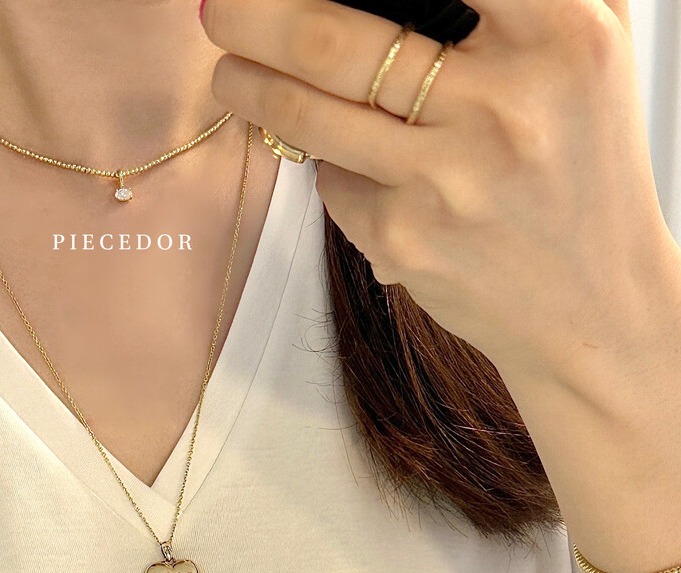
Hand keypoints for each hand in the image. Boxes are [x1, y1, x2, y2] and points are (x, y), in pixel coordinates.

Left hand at [199, 0, 676, 386]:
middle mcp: (502, 106)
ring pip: (311, 114)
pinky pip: (335, 181)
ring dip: (250, 86)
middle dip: (257, 17)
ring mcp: (445, 181)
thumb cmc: (579, 167)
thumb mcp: (583, 56)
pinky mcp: (404, 240)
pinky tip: (344, 160)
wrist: (590, 304)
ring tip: (228, 69)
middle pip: (334, 40)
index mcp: (560, 38)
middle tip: (219, 7)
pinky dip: (328, 164)